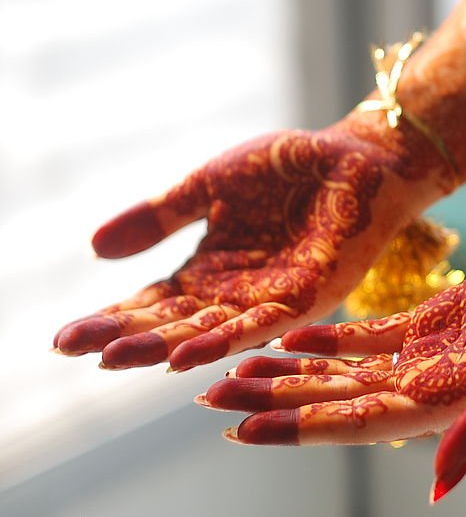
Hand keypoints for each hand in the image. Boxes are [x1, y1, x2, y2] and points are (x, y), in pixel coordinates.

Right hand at [53, 119, 444, 370]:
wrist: (353, 157)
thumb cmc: (286, 168)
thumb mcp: (207, 186)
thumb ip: (159, 217)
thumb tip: (93, 249)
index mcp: (210, 270)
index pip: (151, 302)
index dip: (109, 320)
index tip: (62, 339)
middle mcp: (235, 294)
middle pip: (170, 324)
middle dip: (122, 338)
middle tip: (73, 351)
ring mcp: (270, 299)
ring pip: (207, 332)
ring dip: (161, 346)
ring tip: (114, 359)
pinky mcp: (307, 296)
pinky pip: (259, 325)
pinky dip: (221, 341)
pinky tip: (184, 356)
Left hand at [196, 223, 465, 500]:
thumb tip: (438, 486)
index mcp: (440, 405)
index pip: (353, 423)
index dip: (298, 427)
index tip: (242, 430)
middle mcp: (423, 388)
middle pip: (334, 400)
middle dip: (275, 402)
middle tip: (212, 399)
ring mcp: (423, 357)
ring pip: (342, 371)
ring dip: (291, 373)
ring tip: (239, 371)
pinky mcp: (430, 325)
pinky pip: (368, 338)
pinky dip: (328, 339)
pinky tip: (293, 336)